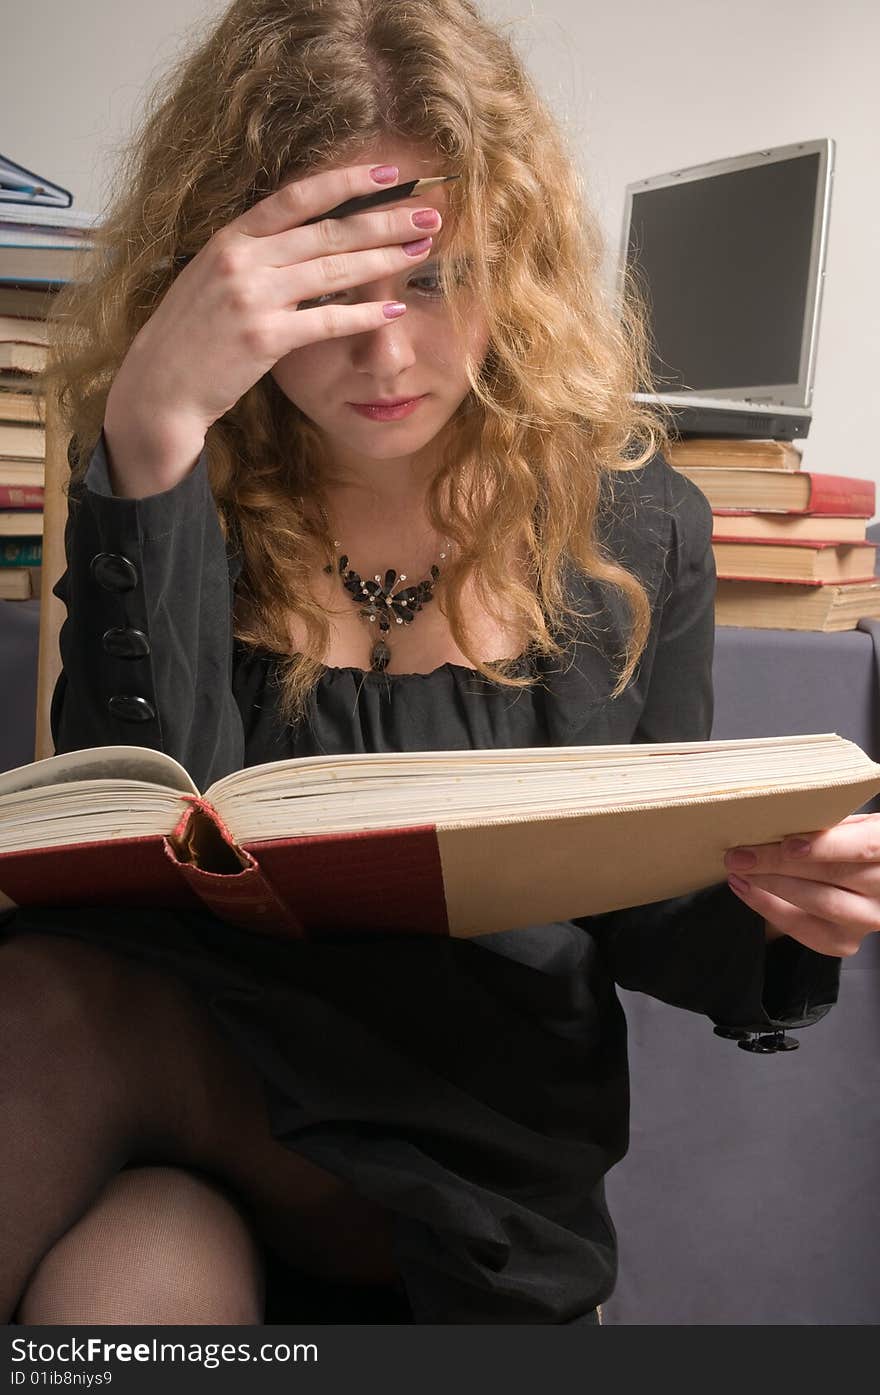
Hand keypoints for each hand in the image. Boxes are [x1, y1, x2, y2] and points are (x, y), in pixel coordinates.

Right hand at [108, 161, 438, 440]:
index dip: (346, 181)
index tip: (388, 173)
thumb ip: (254, 256)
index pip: (297, 197)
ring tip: (422, 249)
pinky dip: (364, 314)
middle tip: (429, 212)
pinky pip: (327, 321)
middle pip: (327, 230)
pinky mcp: (263, 339)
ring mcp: (252, 298)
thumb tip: (306, 241)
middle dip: (384, 219)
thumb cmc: (191, 337)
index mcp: (230, 238)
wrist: (158, 387)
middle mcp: (241, 260)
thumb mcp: (213, 279)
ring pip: (333, 270)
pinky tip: (395, 308)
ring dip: (384, 258)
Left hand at [723, 812, 879, 957]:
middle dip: (780, 864)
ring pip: (819, 904)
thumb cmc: (852, 843)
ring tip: (740, 872)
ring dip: (772, 887)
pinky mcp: (846, 941)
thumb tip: (776, 817)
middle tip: (741, 855)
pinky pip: (806, 930)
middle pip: (833, 876)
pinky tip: (748, 891)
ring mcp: (869, 918)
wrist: (867, 877)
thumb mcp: (850, 824)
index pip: (862, 847)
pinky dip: (771, 909)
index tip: (787, 845)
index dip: (825, 846)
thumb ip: (826, 823)